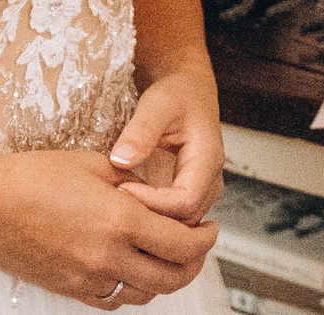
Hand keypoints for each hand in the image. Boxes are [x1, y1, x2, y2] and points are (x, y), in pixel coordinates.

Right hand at [0, 149, 216, 307]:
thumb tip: (163, 197)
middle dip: (195, 262)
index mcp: (120, 219)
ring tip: (168, 256)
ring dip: (165, 277)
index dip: (206, 238)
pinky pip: (115, 299)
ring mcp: (88, 278)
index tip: (211, 227)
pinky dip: (132, 287)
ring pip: (146, 293)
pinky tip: (133, 268)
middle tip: (199, 244)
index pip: (183, 243)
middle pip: (173, 276)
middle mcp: (108, 256)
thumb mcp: (97, 165)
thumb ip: (137, 184)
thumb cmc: (35, 176)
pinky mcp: (71, 290)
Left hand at [110, 70, 225, 223]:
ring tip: (116, 211)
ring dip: (149, 225)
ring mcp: (201, 193)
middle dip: (149, 220)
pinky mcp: (187, 198)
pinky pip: (172, 221)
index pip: (186, 201)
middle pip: (185, 221)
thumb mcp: (157, 105)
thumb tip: (121, 159)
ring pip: (180, 228)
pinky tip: (125, 211)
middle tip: (113, 206)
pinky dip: (150, 221)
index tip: (122, 189)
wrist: (190, 94)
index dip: (153, 204)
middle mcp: (210, 182)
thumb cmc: (177, 96)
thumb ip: (140, 131)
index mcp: (208, 159)